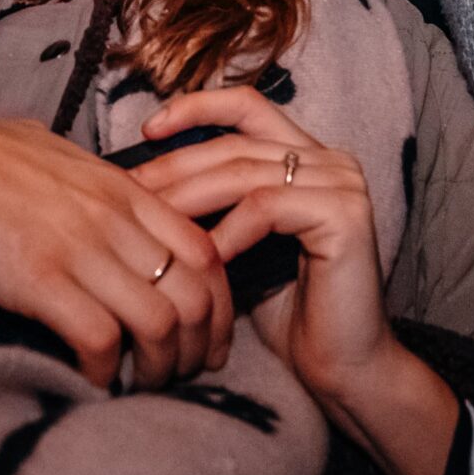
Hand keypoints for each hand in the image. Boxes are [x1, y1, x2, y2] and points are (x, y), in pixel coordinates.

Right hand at [0, 100, 232, 388]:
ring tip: (140, 385)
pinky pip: (101, 340)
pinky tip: (92, 381)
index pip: (206, 251)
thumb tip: (110, 201)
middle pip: (197, 294)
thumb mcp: (55, 155)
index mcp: (121, 188)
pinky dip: (106, 373)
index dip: (220, 307)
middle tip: (183, 376)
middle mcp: (112, 217)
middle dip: (200, 348)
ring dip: (159, 368)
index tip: (208, 340)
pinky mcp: (39, 279)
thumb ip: (95, 182)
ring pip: (162, 323)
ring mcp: (79, 247)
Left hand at [134, 86, 455, 474]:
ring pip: (244, 173)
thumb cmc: (287, 311)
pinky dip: (227, 230)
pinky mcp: (344, 215)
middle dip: (175, 165)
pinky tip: (201, 256)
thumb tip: (145, 180)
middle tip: (128, 189)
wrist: (341, 368)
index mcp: (310, 156)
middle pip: (235, 144)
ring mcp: (342, 183)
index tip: (148, 130)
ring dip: (189, 196)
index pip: (246, 106)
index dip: (195, 108)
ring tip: (150, 221)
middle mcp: (331, 160)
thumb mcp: (242, 244)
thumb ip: (217, 204)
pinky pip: (266, 208)